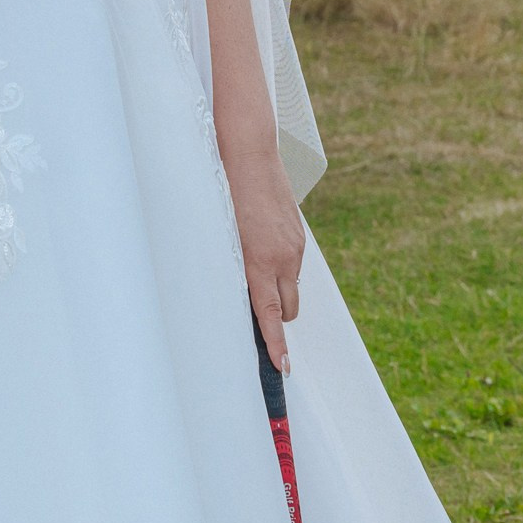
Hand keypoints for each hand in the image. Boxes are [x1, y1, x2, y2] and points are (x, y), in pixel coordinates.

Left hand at [223, 123, 304, 370]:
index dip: (276, 345)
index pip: (270, 316)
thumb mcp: (222, 238)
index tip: (283, 367)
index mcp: (260, 262)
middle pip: (288, 310)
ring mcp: (295, 247)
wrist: (248, 155)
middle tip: (255, 313)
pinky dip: (281, 268)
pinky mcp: (299, 235)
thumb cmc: (223, 195)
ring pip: (292, 288)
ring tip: (254, 270)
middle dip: (276, 318)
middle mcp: (283, 258)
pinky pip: (293, 265)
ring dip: (278, 291)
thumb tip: (241, 296)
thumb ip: (236, 270)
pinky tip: (261, 245)